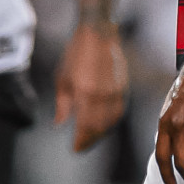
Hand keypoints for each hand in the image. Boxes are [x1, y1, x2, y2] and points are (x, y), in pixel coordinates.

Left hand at [54, 22, 128, 152]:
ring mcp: (116, 92)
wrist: (97, 34)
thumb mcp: (62, 78)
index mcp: (86, 94)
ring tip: (91, 137)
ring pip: (111, 121)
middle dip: (90, 140)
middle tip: (82, 146)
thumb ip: (62, 104)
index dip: (81, 141)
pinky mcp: (123, 87)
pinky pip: (119, 111)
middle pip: (99, 127)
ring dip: (101, 133)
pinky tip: (104, 124)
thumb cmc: (76, 54)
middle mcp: (103, 96)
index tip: (75, 149)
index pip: (85, 127)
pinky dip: (112, 121)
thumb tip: (60, 123)